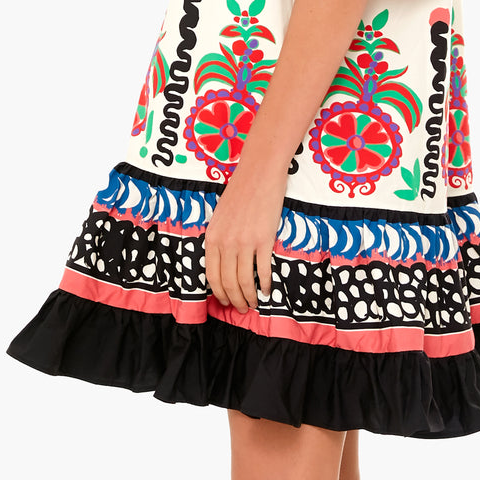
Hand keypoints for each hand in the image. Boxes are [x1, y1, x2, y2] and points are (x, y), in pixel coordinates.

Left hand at [203, 159, 287, 313]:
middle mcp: (225, 243)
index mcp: (212, 237)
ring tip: (254, 303)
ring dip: (249, 297)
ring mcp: (244, 242)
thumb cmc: (241, 190)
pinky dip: (265, 284)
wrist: (259, 172)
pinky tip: (267, 290)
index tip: (226, 301)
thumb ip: (220, 238)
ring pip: (244, 281)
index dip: (219, 293)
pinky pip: (263, 270)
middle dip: (235, 300)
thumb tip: (224, 262)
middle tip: (242, 309)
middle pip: (228, 282)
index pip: (212, 275)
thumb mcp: (220, 216)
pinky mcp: (263, 239)